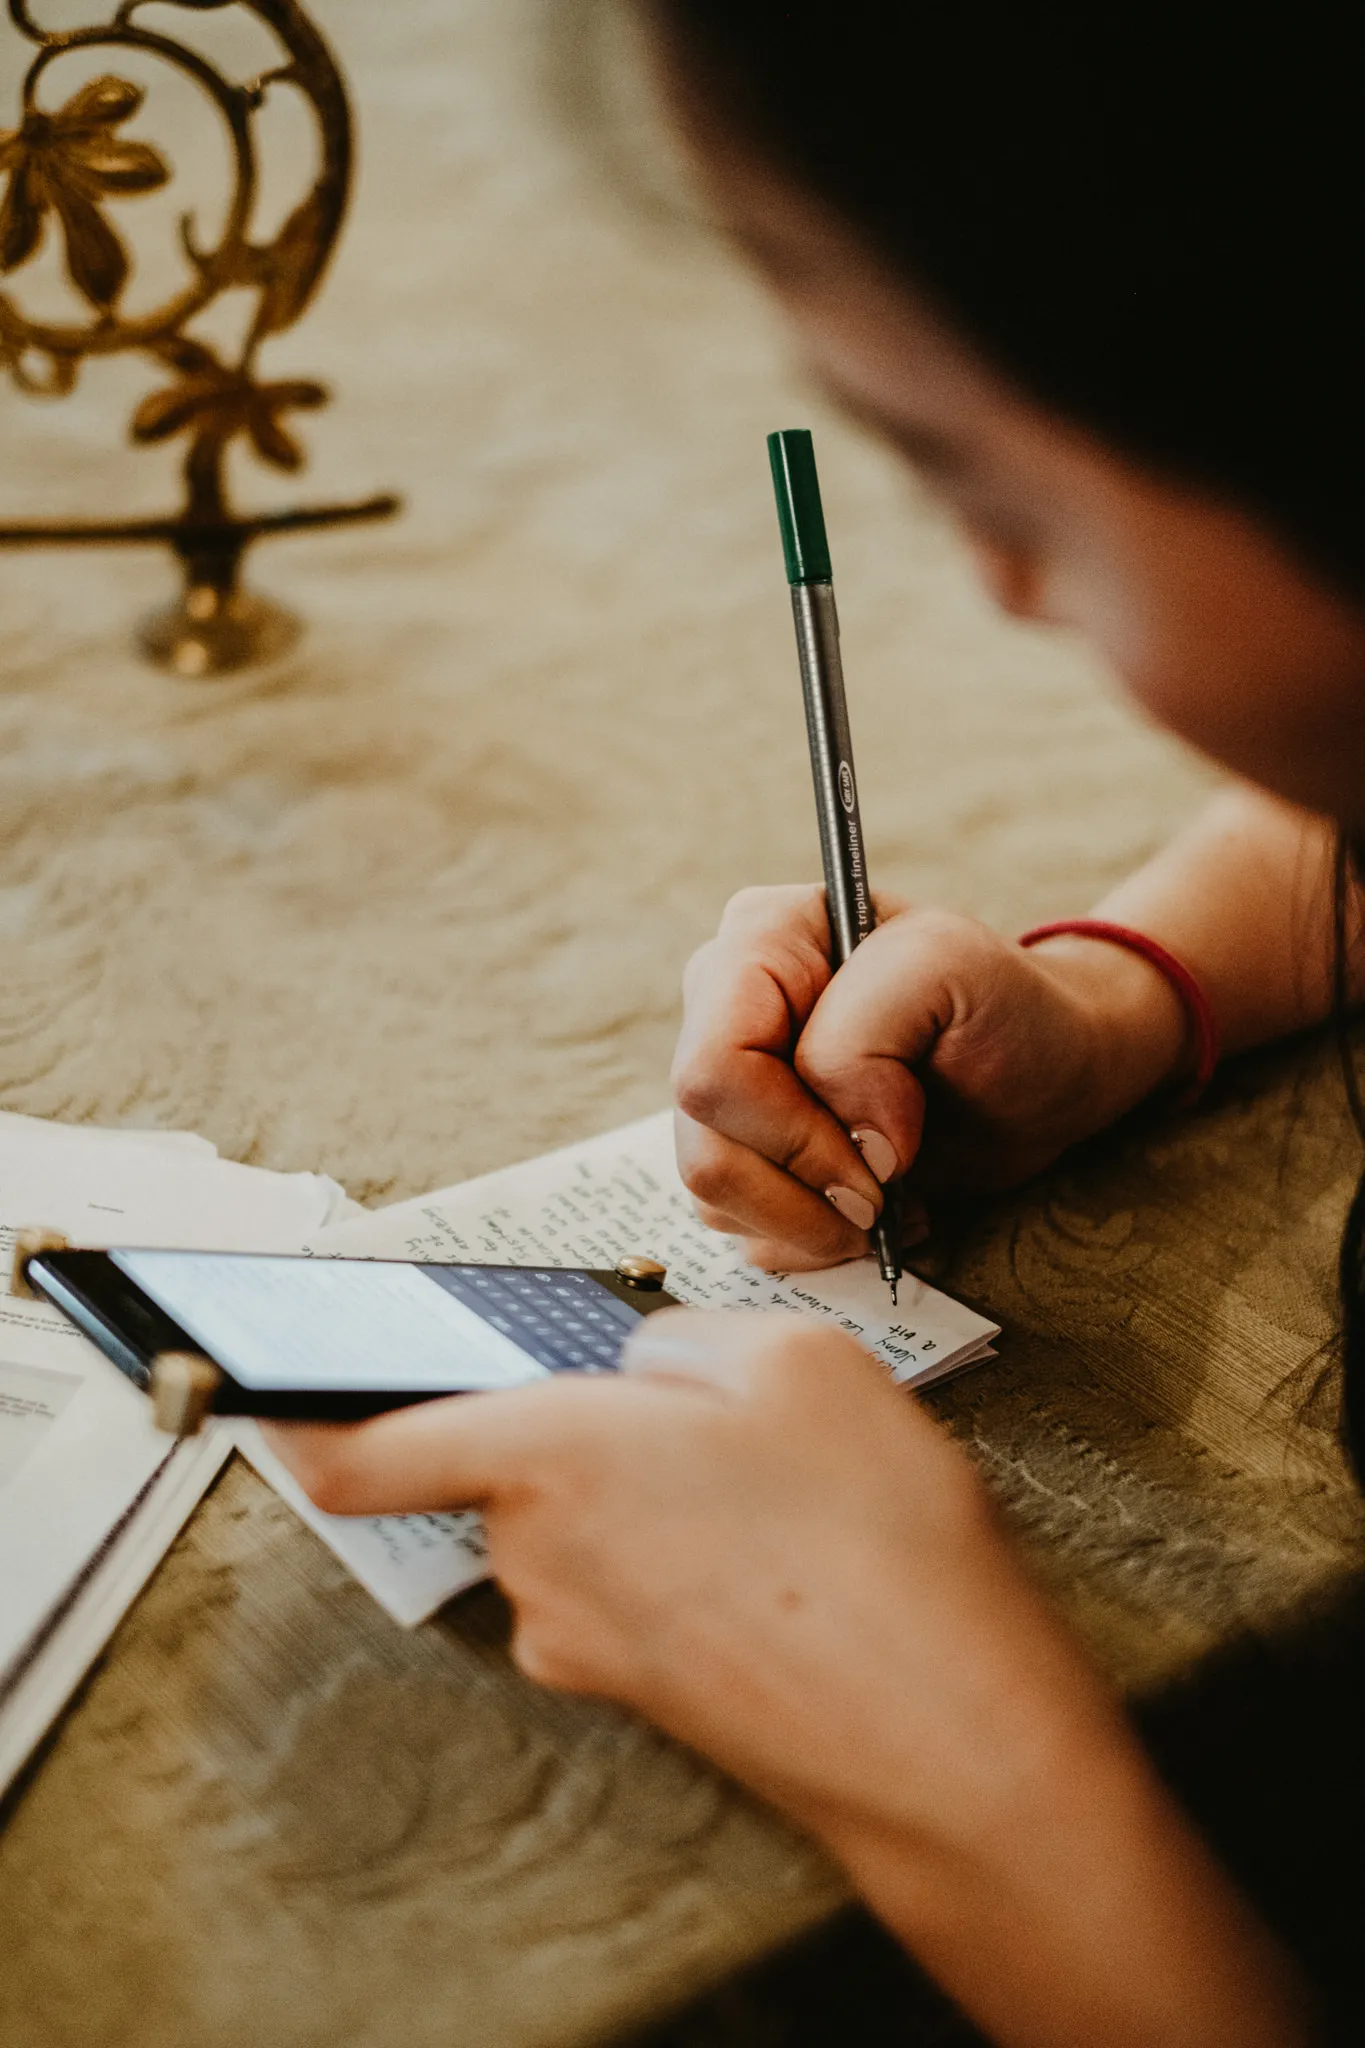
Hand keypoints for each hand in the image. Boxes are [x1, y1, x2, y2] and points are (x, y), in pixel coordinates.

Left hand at [264, 1311, 1306, 2047]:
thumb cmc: (870, 1536)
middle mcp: (539, 1559)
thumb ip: (683, 1340)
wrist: (942, 1732)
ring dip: (645, 1493)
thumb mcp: (795, 1359)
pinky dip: (681, 1556)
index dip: (305, 1425)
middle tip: (705, 1413)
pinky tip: (782, 1549)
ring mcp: (586, 1639)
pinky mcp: (639, 1689)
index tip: (273, 1402)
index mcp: (548, 1459)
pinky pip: (628, 1587)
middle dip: (585, 1427)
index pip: (367, 1457)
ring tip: (775, 1490)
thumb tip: (640, 1369)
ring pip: (580, 1526)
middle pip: (511, 1468)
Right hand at [672, 886, 1187, 1268]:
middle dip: (804, 1191)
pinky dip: (813, 1236)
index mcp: (759, 941)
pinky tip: (875, 1206)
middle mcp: (722, 1007)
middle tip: (887, 1194)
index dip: (790, 1132)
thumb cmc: (1003, 1007)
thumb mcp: (952, 970)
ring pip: (713, 1195)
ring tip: (892, 1199)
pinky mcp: (744, 1147)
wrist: (1037, 1072)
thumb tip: (848, 1141)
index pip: (714, 1067)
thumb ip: (869, 1035)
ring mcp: (728, 1083)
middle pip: (705, 1144)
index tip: (886, 1155)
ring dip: (813, 1222)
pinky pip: (738, 1225)